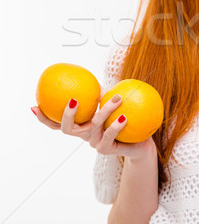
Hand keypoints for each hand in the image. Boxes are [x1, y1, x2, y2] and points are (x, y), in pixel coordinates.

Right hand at [31, 88, 156, 157]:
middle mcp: (84, 136)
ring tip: (117, 98)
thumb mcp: (109, 104)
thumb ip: (98, 92)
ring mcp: (94, 144)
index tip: (33, 106)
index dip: (43, 118)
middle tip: (72, 100)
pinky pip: (110, 136)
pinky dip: (116, 125)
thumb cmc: (122, 119)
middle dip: (67, 115)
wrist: (138, 144)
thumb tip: (87, 74)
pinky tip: (124, 116)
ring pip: (94, 126)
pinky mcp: (107, 150)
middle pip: (67, 129)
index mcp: (80, 126)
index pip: (56, 123)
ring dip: (105, 110)